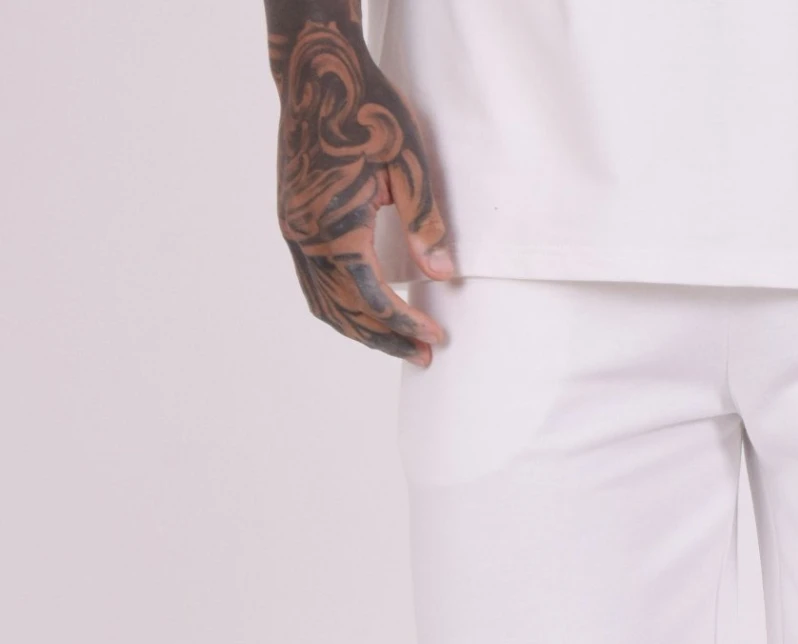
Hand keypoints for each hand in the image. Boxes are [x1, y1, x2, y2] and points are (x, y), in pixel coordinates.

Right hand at [271, 6, 451, 362]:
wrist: (315, 68)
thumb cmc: (365, 107)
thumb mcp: (408, 161)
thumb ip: (425, 221)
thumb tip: (442, 275)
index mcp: (334, 225)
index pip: (373, 298)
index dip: (406, 324)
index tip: (437, 337)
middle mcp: (304, 235)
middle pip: (346, 312)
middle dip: (386, 338)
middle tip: (423, 355)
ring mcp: (291, 229)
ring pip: (324, 303)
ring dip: (361, 329)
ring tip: (398, 342)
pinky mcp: (290, 220)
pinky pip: (312, 283)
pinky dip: (340, 306)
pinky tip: (366, 311)